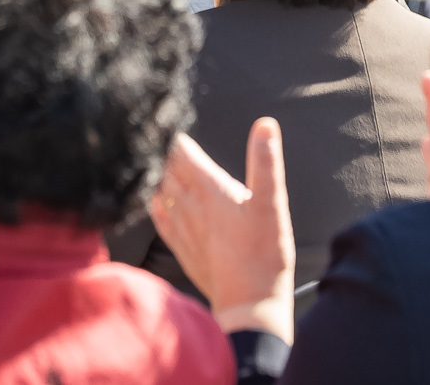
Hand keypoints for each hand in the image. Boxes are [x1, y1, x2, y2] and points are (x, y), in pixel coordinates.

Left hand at [151, 119, 295, 343]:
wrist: (249, 304)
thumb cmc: (265, 253)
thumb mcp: (272, 203)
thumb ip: (266, 162)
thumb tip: (265, 124)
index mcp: (210, 189)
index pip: (182, 154)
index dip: (178, 139)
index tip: (175, 128)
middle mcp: (191, 206)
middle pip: (169, 172)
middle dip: (169, 157)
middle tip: (170, 146)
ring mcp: (184, 230)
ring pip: (163, 195)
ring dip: (163, 179)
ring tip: (164, 168)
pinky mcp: (184, 251)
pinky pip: (162, 223)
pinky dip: (157, 208)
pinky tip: (156, 204)